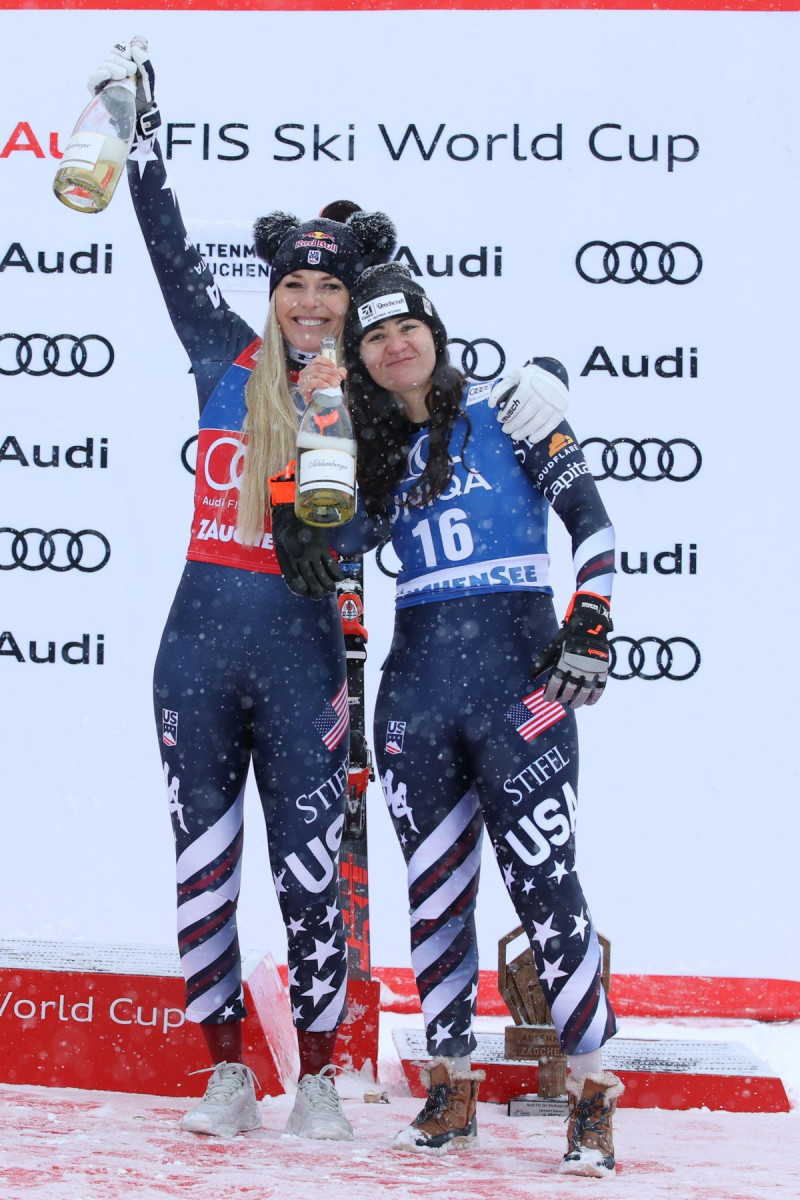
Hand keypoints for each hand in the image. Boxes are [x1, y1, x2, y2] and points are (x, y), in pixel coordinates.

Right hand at [87, 38, 158, 135]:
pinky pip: (93, 79)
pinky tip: (107, 74)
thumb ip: (145, 63)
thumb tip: (134, 48)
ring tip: (123, 75)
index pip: (117, 49)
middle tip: (131, 71)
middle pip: (111, 57)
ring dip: (114, 67)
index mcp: (122, 64)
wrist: (141, 114)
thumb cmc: (144, 96)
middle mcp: (110, 69)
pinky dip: (99, 74)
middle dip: (122, 61)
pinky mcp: (97, 90)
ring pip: (103, 66)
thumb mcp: (148, 78)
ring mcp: (103, 79)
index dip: (123, 50)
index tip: (130, 56)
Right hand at [271, 503, 341, 599]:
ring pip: (319, 574)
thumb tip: (297, 552)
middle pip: (307, 579)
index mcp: (288, 559)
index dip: (296, 585)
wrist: (299, 511)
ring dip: (325, 583)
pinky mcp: (322, 551)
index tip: (303, 590)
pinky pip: (328, 564)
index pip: (291, 576)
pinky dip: (334, 572)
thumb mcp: (287, 529)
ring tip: (331, 588)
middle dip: (314, 588)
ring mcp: (312, 556)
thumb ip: (291, 541)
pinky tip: (339, 577)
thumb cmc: (290, 521)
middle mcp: (300, 561)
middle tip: (320, 593)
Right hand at [297, 357, 346, 404]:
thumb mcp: (332, 380)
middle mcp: (304, 372)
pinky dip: (320, 383)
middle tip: (338, 379)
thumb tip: (342, 372)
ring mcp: (302, 381)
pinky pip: (311, 382)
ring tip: (335, 384)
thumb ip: (338, 374)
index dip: (327, 362)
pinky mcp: (302, 389)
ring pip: (315, 374)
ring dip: (328, 378)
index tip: (335, 368)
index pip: (317, 360)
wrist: (318, 405)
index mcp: (311, 367)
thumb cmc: (323, 391)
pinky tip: (326, 386)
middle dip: (330, 373)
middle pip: (318, 367)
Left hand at [489, 362, 568, 443]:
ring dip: (523, 432)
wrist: (555, 375)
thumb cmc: (531, 377)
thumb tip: (491, 404)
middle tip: (506, 430)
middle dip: (512, 426)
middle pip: (524, 416)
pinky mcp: (561, 411)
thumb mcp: (516, 376)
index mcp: (529, 384)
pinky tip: (531, 438)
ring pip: (535, 423)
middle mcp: (542, 394)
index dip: (506, 414)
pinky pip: (550, 426)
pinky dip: (540, 434)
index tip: (500, 419)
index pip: (514, 404)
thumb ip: (502, 388)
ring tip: (515, 436)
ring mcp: (552, 404)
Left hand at [530, 592, 611, 707]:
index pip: (555, 684)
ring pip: (584, 692)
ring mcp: (591, 670)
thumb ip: (542, 662)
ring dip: (577, 701)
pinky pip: (599, 688)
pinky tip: (588, 702)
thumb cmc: (568, 636)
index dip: (550, 694)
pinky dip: (594, 697)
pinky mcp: (602, 670)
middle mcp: (577, 668)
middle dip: (563, 698)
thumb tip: (531, 676)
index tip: (548, 698)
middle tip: (561, 700)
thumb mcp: (552, 646)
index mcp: (563, 662)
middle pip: (569, 690)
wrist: (589, 625)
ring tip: (573, 704)